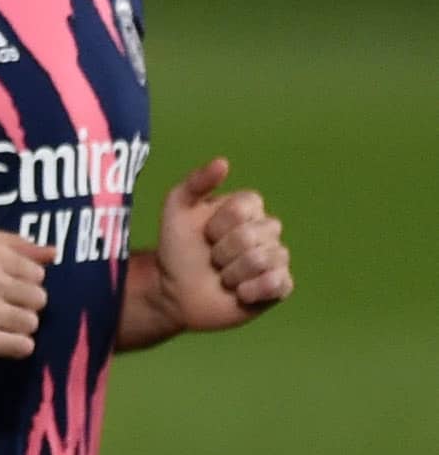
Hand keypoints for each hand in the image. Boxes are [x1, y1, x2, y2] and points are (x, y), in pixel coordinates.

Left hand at [148, 157, 289, 332]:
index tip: (204, 234)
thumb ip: (195, 183)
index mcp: (249, 207)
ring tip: (223, 277)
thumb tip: (223, 162)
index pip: (242, 209)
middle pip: (250, 236)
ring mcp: (277, 257)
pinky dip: (250, 290)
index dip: (217, 226)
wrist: (174, 291)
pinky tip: (239, 292)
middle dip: (221, 253)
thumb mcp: (176, 210)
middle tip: (211, 260)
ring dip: (230, 274)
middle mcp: (268, 229)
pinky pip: (276, 283)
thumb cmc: (178, 249)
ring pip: (260, 260)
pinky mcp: (280, 285)